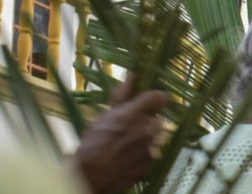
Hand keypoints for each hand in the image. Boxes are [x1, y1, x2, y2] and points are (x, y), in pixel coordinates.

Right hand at [73, 77, 168, 193]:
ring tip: (126, 145)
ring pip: (156, 136)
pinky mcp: (152, 163)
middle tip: (129, 128)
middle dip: (147, 121)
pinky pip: (153, 152)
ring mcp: (152, 147)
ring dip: (146, 137)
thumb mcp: (104, 116)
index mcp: (135, 114)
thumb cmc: (93, 144)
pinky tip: (128, 157)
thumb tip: (132, 75)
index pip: (160, 97)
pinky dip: (144, 153)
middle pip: (157, 118)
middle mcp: (148, 129)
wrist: (91, 177)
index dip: (154, 99)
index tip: (146, 103)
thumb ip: (122, 95)